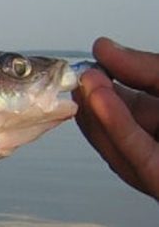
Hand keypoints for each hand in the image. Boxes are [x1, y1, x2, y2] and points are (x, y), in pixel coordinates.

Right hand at [73, 37, 158, 199]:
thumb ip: (146, 68)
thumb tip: (101, 47)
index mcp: (156, 122)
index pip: (120, 102)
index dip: (100, 84)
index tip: (86, 65)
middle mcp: (152, 145)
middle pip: (110, 125)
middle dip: (90, 100)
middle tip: (76, 74)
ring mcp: (152, 167)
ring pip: (115, 141)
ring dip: (97, 111)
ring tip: (85, 79)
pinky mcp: (157, 179)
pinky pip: (134, 154)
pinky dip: (115, 126)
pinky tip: (99, 99)